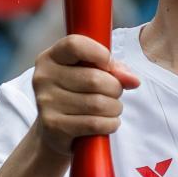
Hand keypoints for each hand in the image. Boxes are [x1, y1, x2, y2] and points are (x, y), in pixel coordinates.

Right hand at [32, 34, 140, 156]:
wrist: (54, 131)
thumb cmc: (76, 93)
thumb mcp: (89, 72)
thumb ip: (112, 68)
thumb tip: (133, 80)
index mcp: (50, 57)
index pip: (75, 45)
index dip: (99, 53)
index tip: (109, 63)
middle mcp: (43, 78)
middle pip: (94, 78)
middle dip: (115, 87)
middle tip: (117, 92)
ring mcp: (46, 103)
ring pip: (97, 103)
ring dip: (115, 107)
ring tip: (114, 108)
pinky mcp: (53, 126)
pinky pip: (93, 123)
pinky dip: (110, 123)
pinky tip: (110, 122)